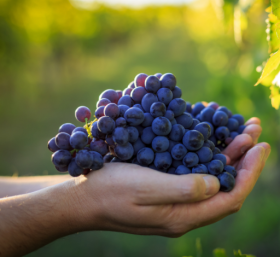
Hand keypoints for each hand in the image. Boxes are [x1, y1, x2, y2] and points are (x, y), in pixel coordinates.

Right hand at [72, 117, 269, 236]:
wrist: (85, 198)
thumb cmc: (111, 191)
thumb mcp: (145, 189)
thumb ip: (183, 190)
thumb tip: (217, 183)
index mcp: (182, 216)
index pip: (230, 198)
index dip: (249, 174)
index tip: (260, 146)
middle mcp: (183, 211)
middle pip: (224, 186)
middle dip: (243, 159)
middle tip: (253, 131)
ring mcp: (174, 200)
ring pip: (211, 178)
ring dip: (227, 155)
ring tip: (239, 131)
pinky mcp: (165, 188)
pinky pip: (194, 171)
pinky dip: (206, 154)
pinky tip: (208, 137)